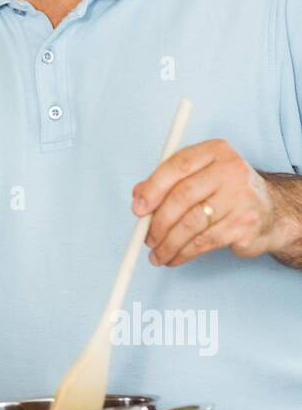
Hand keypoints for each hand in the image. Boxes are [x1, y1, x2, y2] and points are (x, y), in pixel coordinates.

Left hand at [132, 138, 279, 267]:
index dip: (153, 188)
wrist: (272, 212)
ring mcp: (241, 198)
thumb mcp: (200, 177)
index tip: (137, 208)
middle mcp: (231, 170)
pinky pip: (204, 242)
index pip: (177, 165)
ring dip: (168, 243)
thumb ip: (168, 182)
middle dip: (158, 221)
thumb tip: (138, 196)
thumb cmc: (227, 192)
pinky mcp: (245, 225)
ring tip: (157, 254)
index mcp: (215, 151)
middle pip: (183, 196)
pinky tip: (175, 257)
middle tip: (146, 237)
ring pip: (192, 223)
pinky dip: (184, 253)